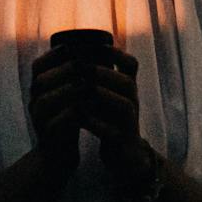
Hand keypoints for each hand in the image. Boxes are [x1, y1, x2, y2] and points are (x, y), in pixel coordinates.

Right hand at [29, 47, 87, 171]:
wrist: (58, 157)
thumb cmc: (68, 120)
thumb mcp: (68, 96)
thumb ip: (73, 76)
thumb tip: (96, 49)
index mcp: (37, 89)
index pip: (39, 65)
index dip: (55, 54)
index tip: (77, 47)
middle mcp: (33, 101)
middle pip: (42, 79)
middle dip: (65, 69)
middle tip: (87, 63)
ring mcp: (38, 118)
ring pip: (47, 98)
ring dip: (69, 88)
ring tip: (89, 83)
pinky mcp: (47, 135)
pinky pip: (56, 120)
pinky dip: (73, 112)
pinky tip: (88, 106)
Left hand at [81, 50, 153, 187]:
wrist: (123, 155)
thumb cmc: (108, 120)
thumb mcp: (104, 95)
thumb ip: (93, 77)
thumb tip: (67, 51)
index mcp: (128, 87)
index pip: (130, 63)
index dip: (114, 53)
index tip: (90, 45)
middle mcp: (134, 101)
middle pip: (126, 82)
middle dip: (102, 73)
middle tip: (78, 67)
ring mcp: (131, 121)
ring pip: (123, 104)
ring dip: (101, 95)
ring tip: (79, 90)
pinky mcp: (124, 140)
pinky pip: (113, 129)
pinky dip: (95, 122)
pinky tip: (78, 117)